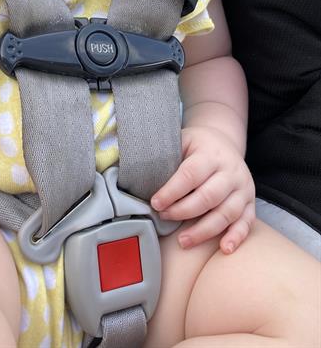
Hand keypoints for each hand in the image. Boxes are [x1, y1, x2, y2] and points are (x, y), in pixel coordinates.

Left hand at [151, 126, 255, 252]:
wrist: (223, 142)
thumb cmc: (195, 146)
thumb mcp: (181, 140)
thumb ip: (166, 155)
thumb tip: (138, 173)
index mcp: (210, 154)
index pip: (190, 175)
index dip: (172, 191)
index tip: (155, 202)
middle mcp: (231, 171)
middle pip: (208, 197)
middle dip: (183, 211)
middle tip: (164, 217)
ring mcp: (243, 188)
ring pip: (227, 213)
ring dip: (204, 230)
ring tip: (183, 241)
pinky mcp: (250, 202)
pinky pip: (247, 222)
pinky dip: (236, 237)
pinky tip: (224, 249)